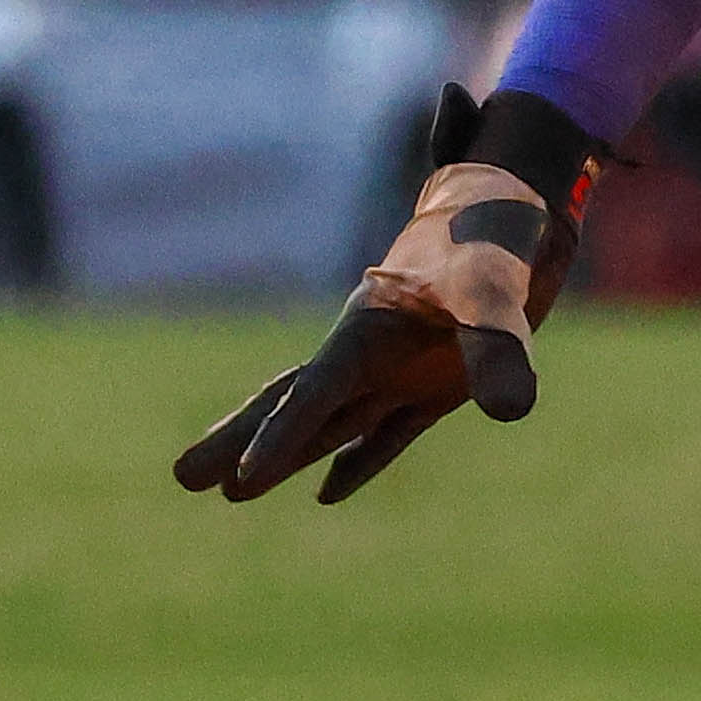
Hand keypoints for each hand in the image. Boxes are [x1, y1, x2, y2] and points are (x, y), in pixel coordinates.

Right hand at [172, 84, 583, 506]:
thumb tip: (511, 412)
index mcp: (370, 324)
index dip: (282, 435)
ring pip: (330, 423)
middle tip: (180, 478)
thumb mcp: (496, 288)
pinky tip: (327, 491)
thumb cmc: (493, 234)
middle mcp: (374, 352)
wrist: (520, 206)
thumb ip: (498, 346)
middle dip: (242, 441)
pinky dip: (360, 460)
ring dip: (286, 456)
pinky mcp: (437, 383)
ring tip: (228, 494)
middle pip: (298, 405)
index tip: (239, 478)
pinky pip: (389, 431)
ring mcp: (401, 369)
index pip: (317, 390)